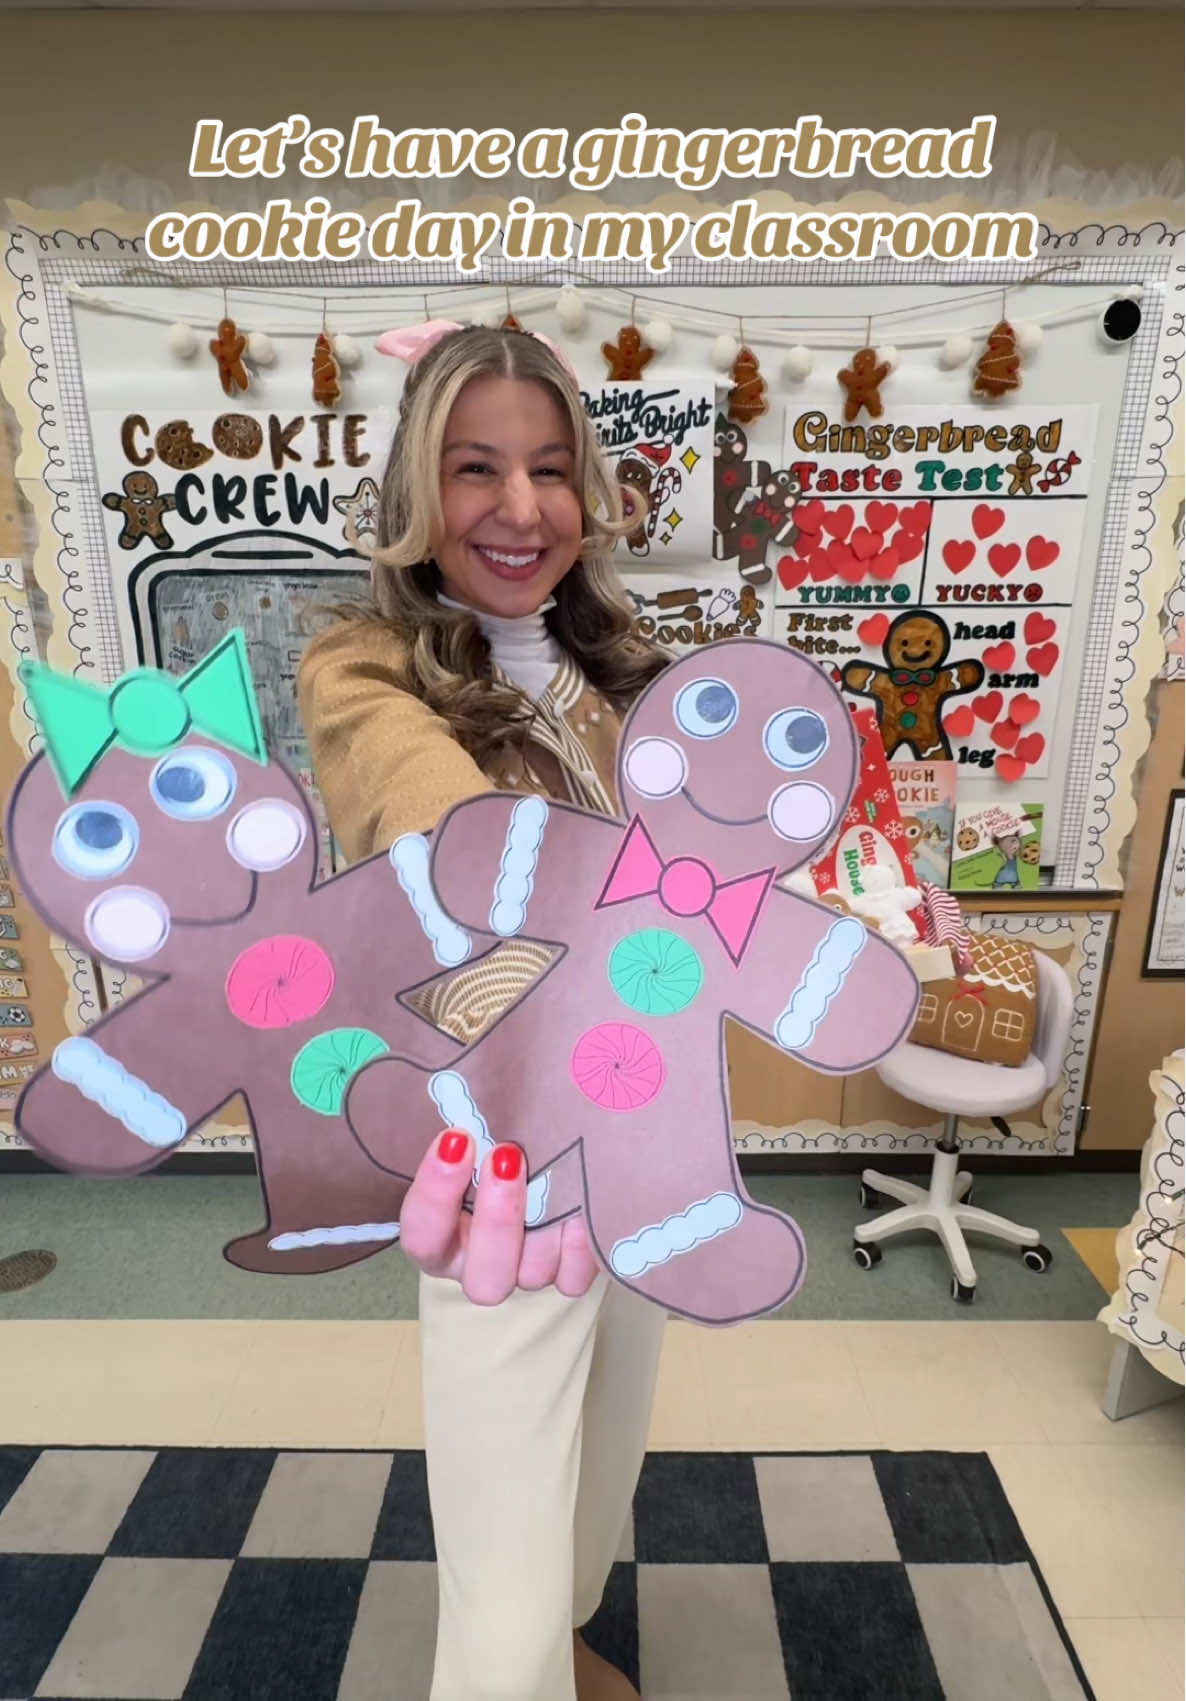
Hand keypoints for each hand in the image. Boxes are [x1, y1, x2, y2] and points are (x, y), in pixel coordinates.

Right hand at [399, 1129, 598, 1304]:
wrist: (542, 1145)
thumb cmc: (494, 1135)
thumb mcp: (469, 1127)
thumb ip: (458, 1119)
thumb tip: (455, 1072)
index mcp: (439, 1234)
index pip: (422, 1233)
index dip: (435, 1192)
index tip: (456, 1136)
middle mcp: (478, 1262)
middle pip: (483, 1279)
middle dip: (497, 1219)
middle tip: (508, 1156)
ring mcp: (524, 1272)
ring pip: (531, 1275)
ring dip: (545, 1227)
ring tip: (559, 1172)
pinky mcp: (565, 1272)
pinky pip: (573, 1277)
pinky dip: (581, 1248)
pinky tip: (583, 1204)